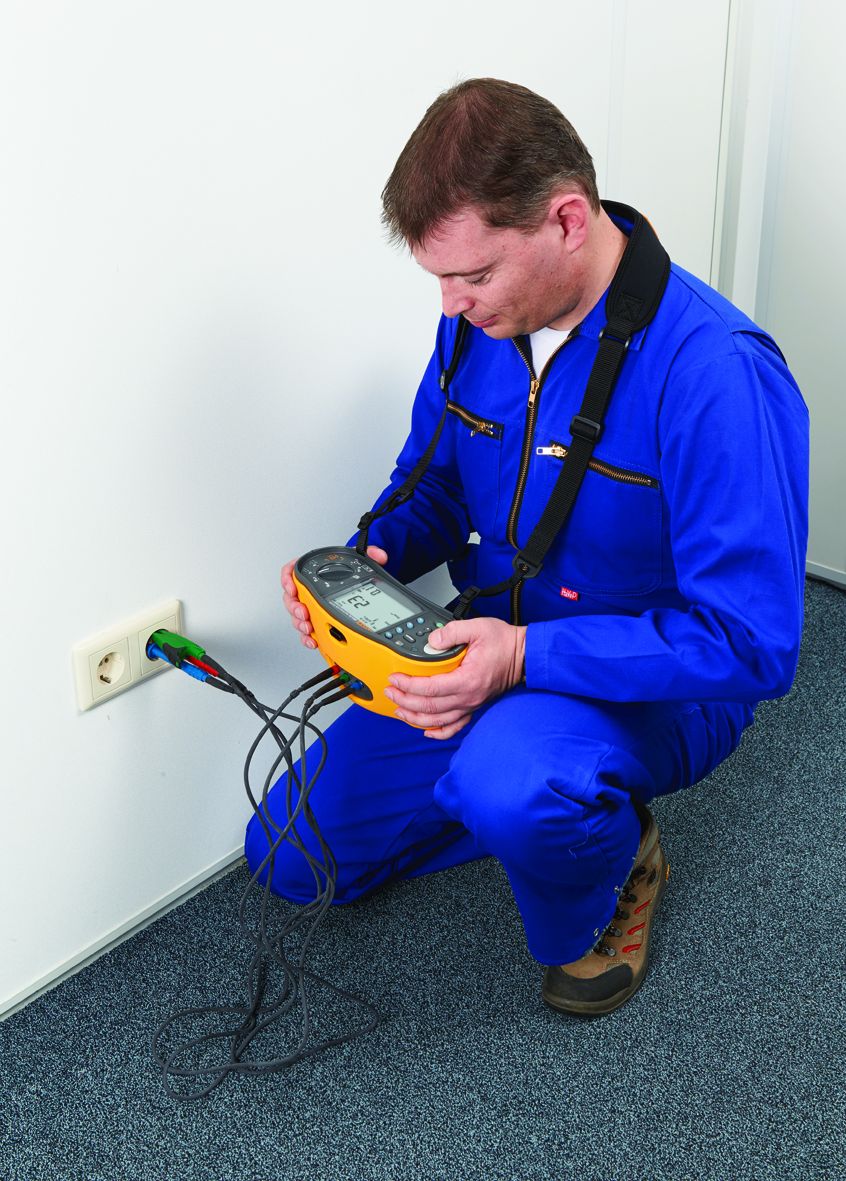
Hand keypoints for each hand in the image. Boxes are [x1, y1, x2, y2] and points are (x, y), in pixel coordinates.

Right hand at [281, 547, 388, 648]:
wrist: (356, 587)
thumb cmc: (349, 572)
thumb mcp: (359, 560)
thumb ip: (369, 554)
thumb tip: (379, 555)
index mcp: (312, 571)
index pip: (290, 572)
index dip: (287, 579)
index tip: (292, 587)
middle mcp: (307, 589)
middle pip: (291, 598)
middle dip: (295, 607)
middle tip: (304, 613)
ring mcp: (310, 606)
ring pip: (297, 616)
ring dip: (301, 623)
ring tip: (309, 628)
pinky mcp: (316, 620)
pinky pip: (307, 629)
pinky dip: (308, 637)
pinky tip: (314, 640)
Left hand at [384, 617, 525, 738]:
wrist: (524, 656)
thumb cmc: (504, 643)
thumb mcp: (477, 627)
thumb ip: (452, 632)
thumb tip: (431, 641)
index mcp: (467, 679)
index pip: (430, 689)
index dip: (408, 686)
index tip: (395, 678)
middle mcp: (468, 697)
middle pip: (429, 708)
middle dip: (404, 701)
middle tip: (390, 692)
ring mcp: (470, 704)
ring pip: (437, 721)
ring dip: (415, 717)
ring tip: (399, 710)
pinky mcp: (473, 706)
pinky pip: (454, 727)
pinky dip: (438, 732)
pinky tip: (426, 730)